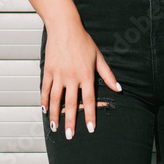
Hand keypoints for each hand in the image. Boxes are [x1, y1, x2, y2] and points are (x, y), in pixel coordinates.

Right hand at [41, 18, 120, 138]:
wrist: (64, 27)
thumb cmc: (83, 40)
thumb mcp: (98, 57)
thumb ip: (107, 74)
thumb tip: (118, 88)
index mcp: (86, 74)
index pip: (88, 99)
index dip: (89, 115)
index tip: (90, 129)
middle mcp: (72, 76)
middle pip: (70, 104)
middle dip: (70, 122)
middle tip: (69, 136)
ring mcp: (58, 74)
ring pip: (56, 99)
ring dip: (55, 115)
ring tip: (55, 128)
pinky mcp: (48, 70)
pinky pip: (45, 88)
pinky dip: (44, 100)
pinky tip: (45, 110)